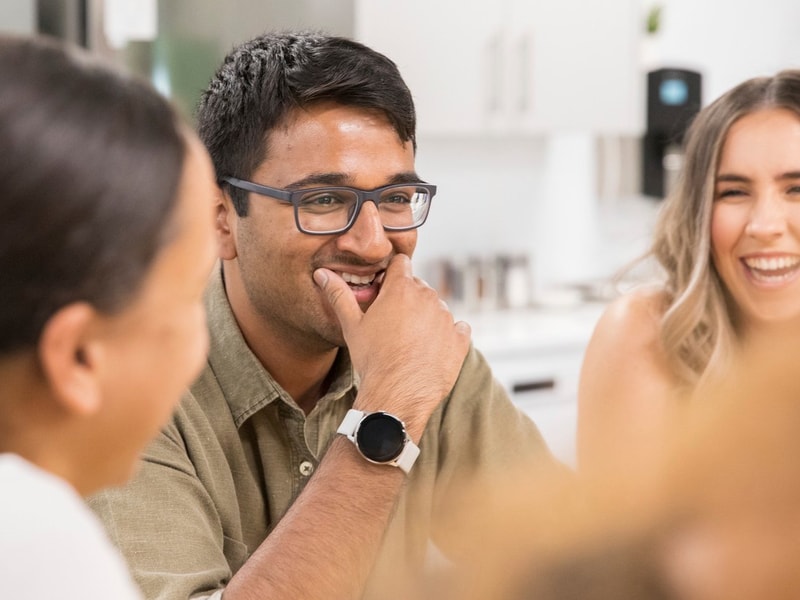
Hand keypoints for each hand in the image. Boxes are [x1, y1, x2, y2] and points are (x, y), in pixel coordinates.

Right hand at [313, 254, 470, 438]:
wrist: (396, 395)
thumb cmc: (372, 359)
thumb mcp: (351, 325)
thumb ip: (338, 294)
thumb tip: (321, 273)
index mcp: (401, 288)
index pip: (401, 263)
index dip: (391, 275)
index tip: (384, 292)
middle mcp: (428, 297)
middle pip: (418, 286)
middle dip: (407, 299)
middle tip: (392, 323)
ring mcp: (447, 318)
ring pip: (436, 307)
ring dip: (426, 317)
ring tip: (409, 341)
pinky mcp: (460, 339)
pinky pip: (457, 329)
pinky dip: (447, 335)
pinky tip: (431, 349)